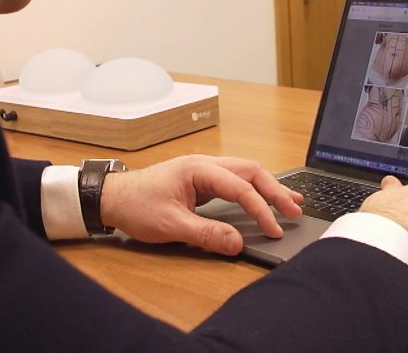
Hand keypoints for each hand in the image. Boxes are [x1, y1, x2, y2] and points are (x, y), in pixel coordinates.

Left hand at [99, 155, 303, 255]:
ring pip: (245, 173)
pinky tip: (265, 198)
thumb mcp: (170, 226)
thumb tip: (237, 244)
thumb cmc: (136, 206)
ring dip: (268, 187)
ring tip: (292, 202)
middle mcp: (205, 165)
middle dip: (275, 191)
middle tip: (296, 211)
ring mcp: (204, 171)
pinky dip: (254, 189)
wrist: (112, 197)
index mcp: (199, 170)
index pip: (241, 187)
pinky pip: (235, 181)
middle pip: (251, 171)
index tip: (274, 229)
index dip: (261, 209)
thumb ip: (206, 235)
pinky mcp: (201, 180)